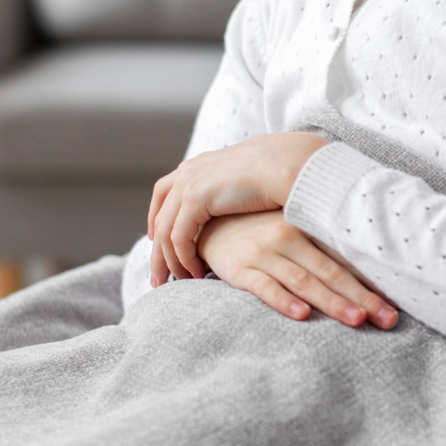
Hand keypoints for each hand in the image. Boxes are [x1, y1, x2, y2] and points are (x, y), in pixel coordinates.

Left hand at [147, 133, 327, 286]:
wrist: (287, 164)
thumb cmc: (279, 174)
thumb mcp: (245, 180)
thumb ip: (229, 193)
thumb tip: (233, 209)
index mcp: (197, 165)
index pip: (164, 193)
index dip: (157, 220)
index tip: (160, 244)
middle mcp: (188, 172)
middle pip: (159, 216)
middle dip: (157, 249)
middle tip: (157, 277)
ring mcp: (189, 184)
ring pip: (165, 231)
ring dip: (170, 260)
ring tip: (180, 281)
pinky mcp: (195, 199)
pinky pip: (179, 237)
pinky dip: (184, 258)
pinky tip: (196, 272)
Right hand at [198, 211, 398, 328]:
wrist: (209, 221)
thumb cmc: (261, 230)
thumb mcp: (293, 229)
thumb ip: (324, 247)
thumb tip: (368, 272)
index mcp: (307, 228)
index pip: (346, 257)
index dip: (372, 281)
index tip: (397, 302)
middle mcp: (289, 238)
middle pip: (332, 272)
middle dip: (363, 297)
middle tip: (389, 319)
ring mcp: (264, 253)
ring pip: (304, 281)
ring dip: (332, 302)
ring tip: (357, 320)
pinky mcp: (240, 269)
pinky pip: (264, 287)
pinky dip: (284, 301)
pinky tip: (302, 315)